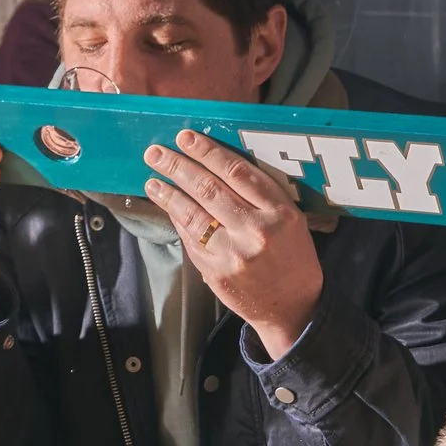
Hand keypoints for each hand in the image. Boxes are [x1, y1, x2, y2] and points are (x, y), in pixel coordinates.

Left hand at [144, 129, 321, 357]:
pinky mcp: (216, 272)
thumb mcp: (291, 220)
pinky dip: (177, 220)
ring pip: (193, 215)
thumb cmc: (293, 257)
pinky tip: (167, 207)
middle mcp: (256, 231)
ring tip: (152, 180)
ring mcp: (233, 254)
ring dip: (168, 194)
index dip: (207, 152)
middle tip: (156, 153)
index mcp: (280, 213)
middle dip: (178, 167)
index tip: (186, 138)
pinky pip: (190, 239)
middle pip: (209, 189)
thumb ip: (260, 196)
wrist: (293, 307)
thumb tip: (215, 166)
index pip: (237, 172)